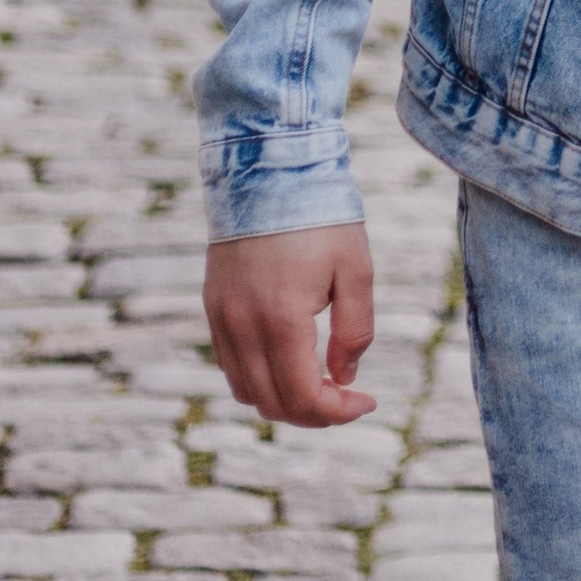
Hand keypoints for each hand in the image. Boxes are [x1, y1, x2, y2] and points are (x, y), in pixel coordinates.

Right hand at [203, 227, 377, 427]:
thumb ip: (354, 330)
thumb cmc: (320, 215)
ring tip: (321, 381)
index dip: (337, 413)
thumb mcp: (356, 269)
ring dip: (283, 399)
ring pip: (246, 391)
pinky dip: (259, 377)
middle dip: (313, 413)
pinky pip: (230, 364)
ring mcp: (222, 318)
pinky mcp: (213, 306)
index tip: (367, 402)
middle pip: (271, 405)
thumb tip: (345, 378)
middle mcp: (242, 327)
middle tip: (348, 398)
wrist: (268, 167)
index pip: (302, 397)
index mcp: (281, 320)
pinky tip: (290, 359)